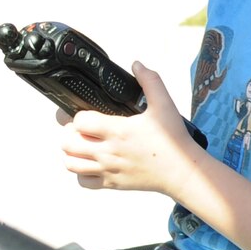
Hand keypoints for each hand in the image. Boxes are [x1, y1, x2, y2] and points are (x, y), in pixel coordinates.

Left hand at [62, 63, 200, 195]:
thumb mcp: (164, 105)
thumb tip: (137, 65)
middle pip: (67, 143)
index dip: (79, 115)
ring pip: (70, 163)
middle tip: (82, 129)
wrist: (182, 171)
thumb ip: (150, 81)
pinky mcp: (111, 184)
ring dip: (72, 153)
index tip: (89, 113)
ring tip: (83, 145)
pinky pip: (83, 182)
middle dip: (70, 133)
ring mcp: (107, 169)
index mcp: (117, 131)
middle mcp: (108, 152)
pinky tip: (92, 163)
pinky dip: (82, 173)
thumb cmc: (173, 141)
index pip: (80, 121)